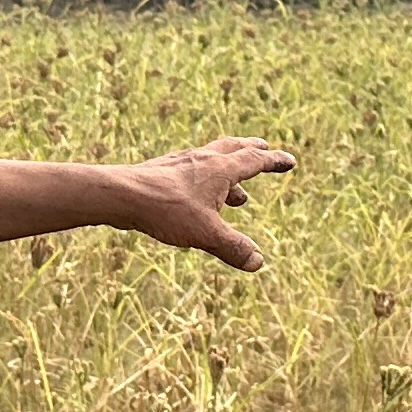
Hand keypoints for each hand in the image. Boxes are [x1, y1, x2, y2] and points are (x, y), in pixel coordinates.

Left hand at [123, 138, 296, 271]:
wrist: (122, 195)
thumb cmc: (166, 210)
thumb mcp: (206, 233)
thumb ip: (233, 247)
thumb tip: (257, 262)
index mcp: (220, 169)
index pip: (254, 160)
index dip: (274, 161)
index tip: (289, 160)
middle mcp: (203, 160)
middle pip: (233, 148)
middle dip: (252, 151)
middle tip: (264, 150)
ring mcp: (181, 164)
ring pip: (211, 160)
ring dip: (228, 172)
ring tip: (238, 195)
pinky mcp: (162, 172)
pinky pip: (192, 172)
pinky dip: (205, 181)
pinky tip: (198, 198)